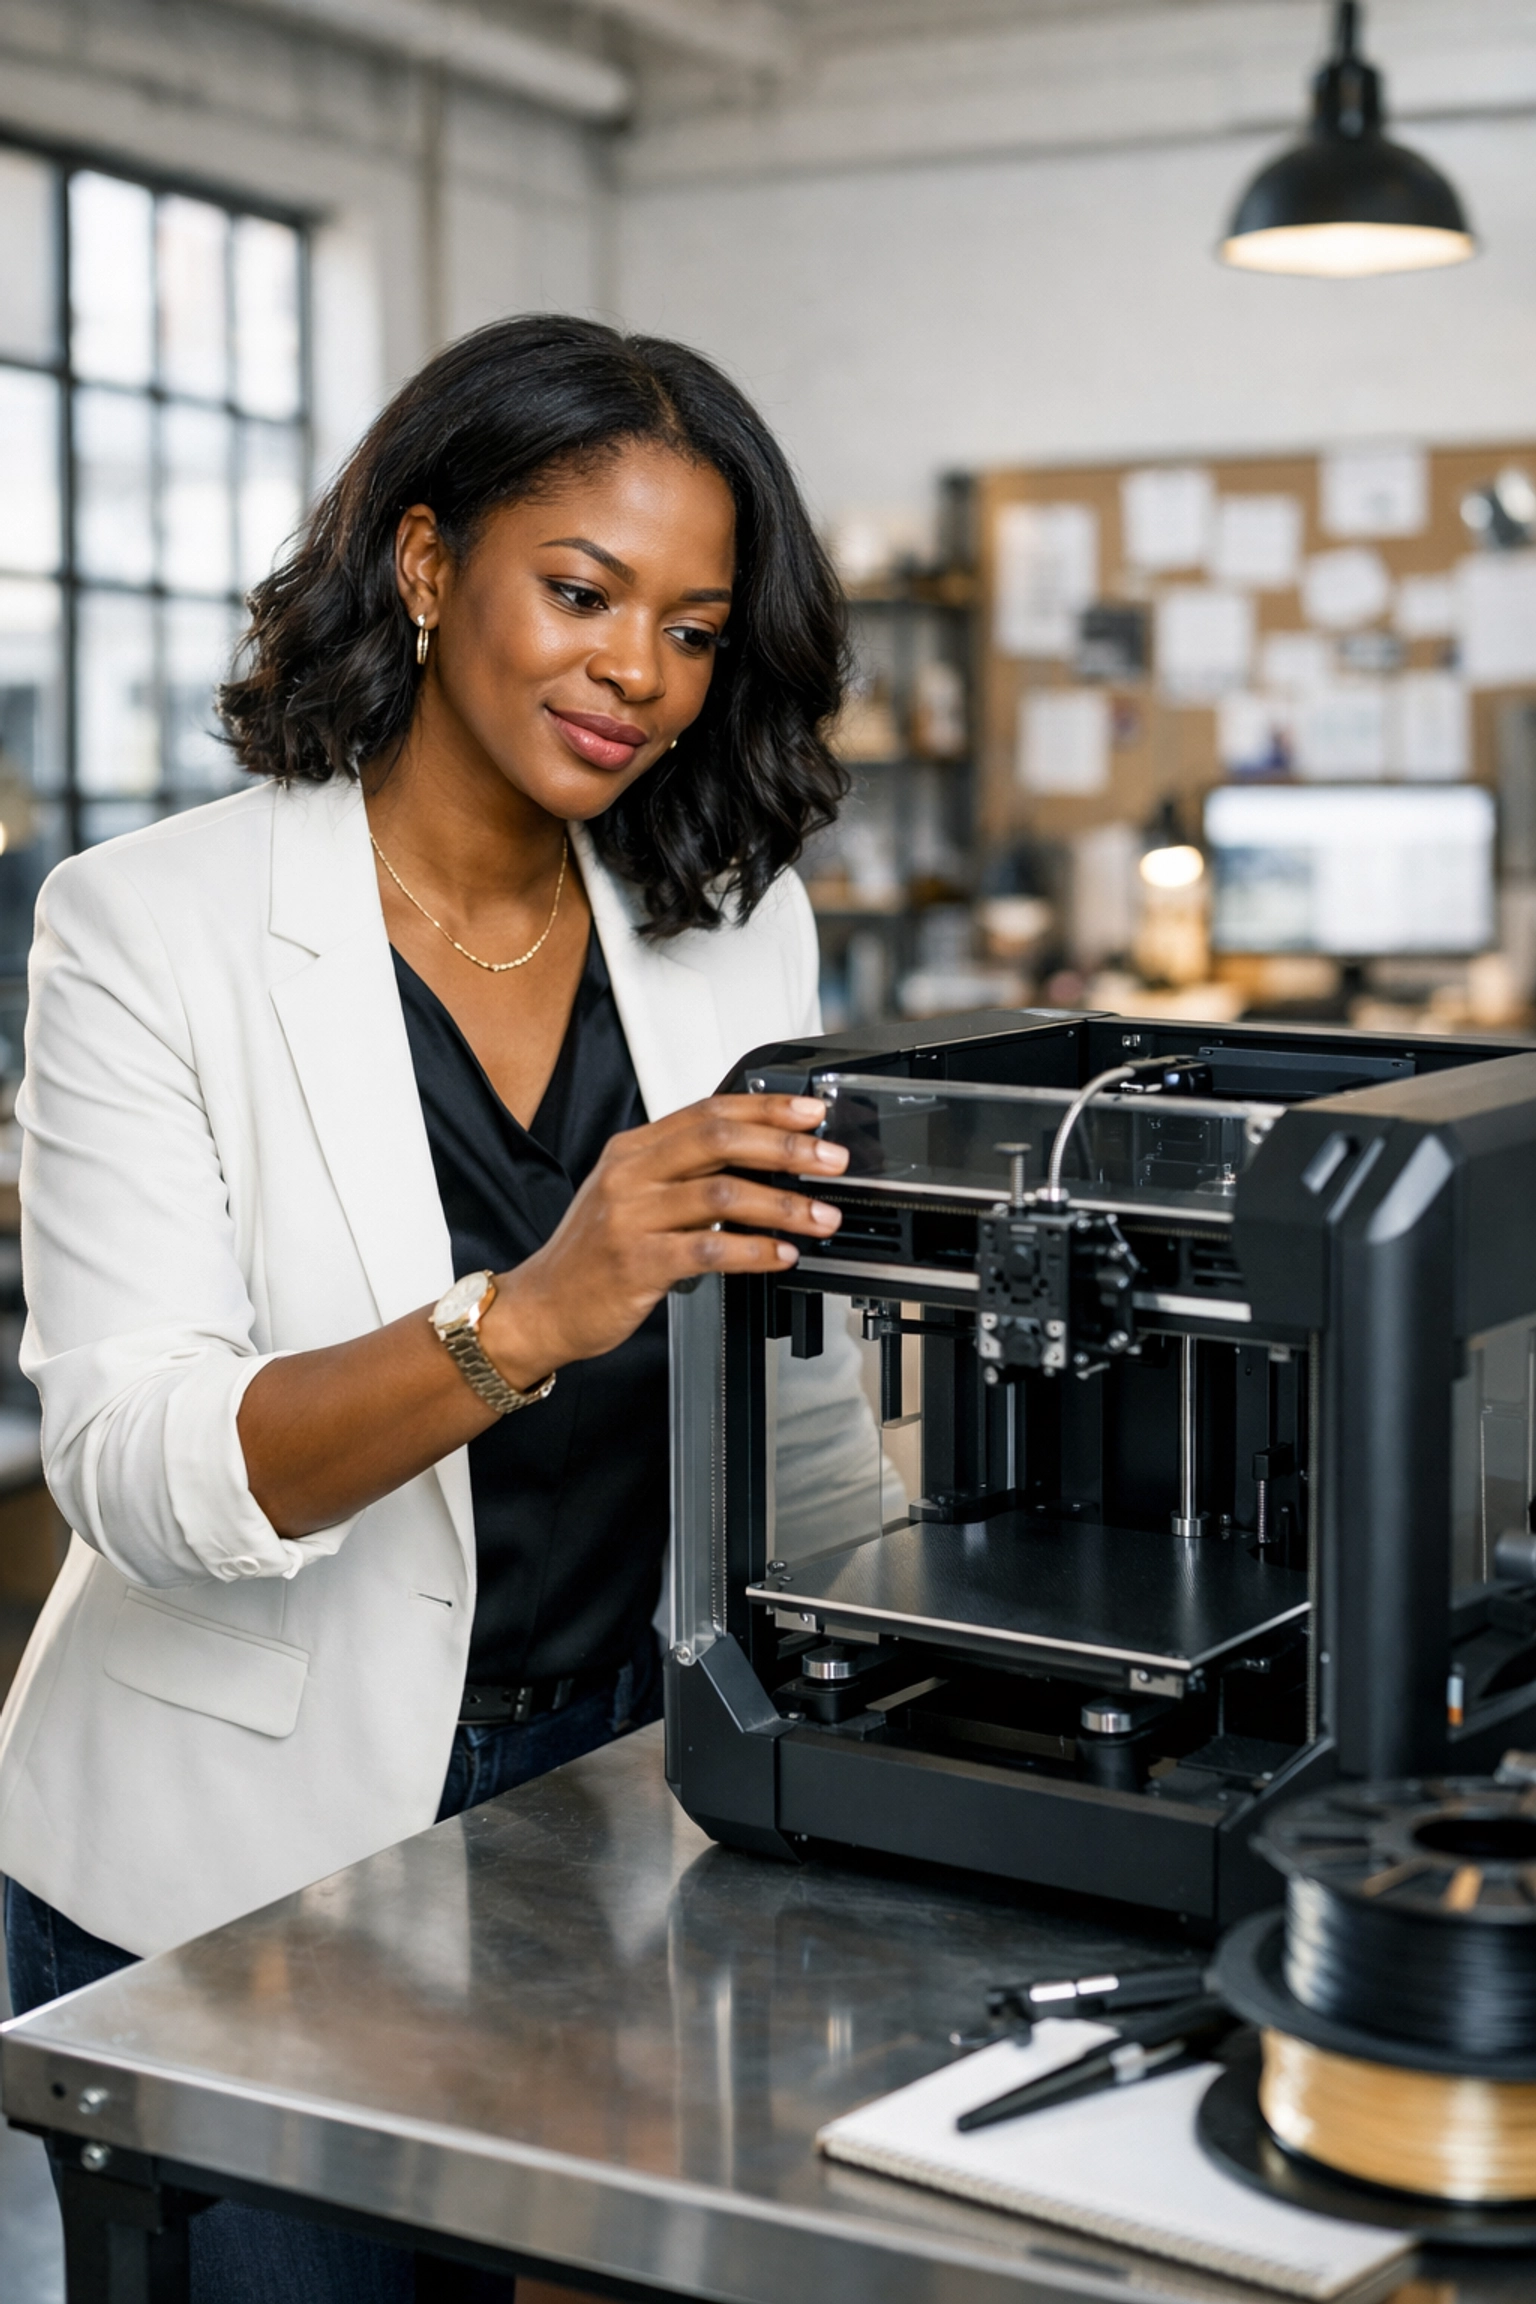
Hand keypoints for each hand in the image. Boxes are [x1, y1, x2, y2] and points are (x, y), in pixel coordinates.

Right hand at [480, 1094, 846, 1383]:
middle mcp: (630, 1176)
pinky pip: (708, 1249)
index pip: (709, 1112)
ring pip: (722, 1195)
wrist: (542, 1306)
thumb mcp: (631, 1197)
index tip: (812, 1113)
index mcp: (632, 1150)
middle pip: (720, 1141)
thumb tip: (760, 1160)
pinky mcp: (637, 1263)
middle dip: (786, 1147)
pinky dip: (754, 1250)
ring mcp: (631, 1218)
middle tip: (830, 1160)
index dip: (766, 1108)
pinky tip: (781, 1255)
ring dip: (783, 1205)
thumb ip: (684, 1175)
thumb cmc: (593, 1255)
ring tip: (821, 1217)